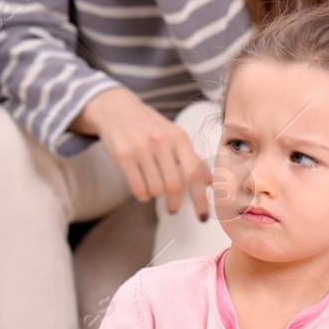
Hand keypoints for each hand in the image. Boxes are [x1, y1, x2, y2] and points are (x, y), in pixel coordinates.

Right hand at [73, 88, 210, 217]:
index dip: (200, 198)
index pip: (194, 172)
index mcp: (179, 137)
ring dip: (156, 195)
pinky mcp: (124, 157)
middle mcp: (161, 141)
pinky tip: (143, 189)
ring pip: (156, 189)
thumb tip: (210, 182)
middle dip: (175, 202)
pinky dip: (143, 196)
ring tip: (153, 187)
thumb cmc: (150, 127)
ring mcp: (141, 149)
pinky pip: (138, 189)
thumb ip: (191, 158)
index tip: (202, 217)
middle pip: (174, 185)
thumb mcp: (173, 136)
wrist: (117, 111)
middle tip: (173, 207)